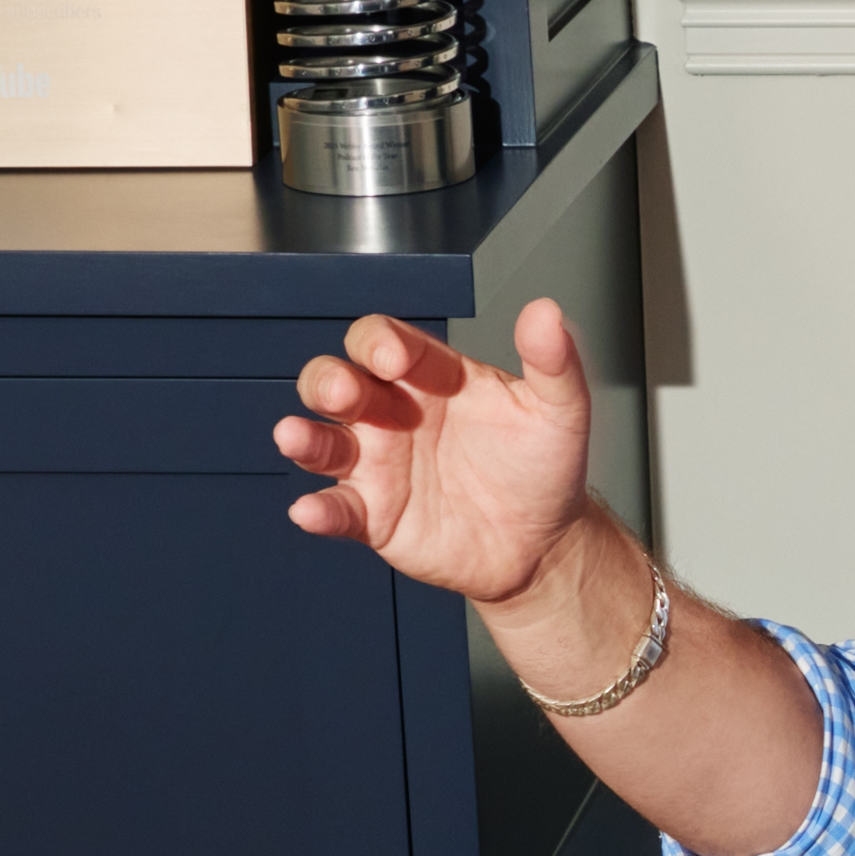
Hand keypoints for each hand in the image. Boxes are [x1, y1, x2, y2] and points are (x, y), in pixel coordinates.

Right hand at [276, 300, 592, 607]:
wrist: (544, 543)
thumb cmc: (542, 468)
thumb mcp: (559, 412)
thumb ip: (553, 362)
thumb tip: (547, 312)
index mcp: (429, 378)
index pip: (385, 342)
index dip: (379, 343)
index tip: (395, 359)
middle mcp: (392, 415)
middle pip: (336, 382)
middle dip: (329, 382)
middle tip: (345, 394)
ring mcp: (378, 464)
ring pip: (322, 441)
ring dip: (304, 438)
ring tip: (295, 437)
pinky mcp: (373, 515)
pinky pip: (336, 508)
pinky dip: (318, 510)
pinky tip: (311, 511)